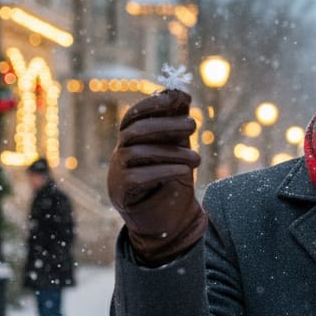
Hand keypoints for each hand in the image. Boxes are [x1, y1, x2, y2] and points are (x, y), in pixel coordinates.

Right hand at [108, 89, 206, 266]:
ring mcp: (117, 172)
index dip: (154, 103)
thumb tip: (182, 93)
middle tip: (194, 124)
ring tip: (197, 159)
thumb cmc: (170, 181)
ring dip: (171, 152)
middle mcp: (120, 153)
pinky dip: (163, 171)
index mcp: (131, 140)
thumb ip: (176, 124)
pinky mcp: (122, 193)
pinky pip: (138, 177)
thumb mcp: (177, 148)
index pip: (135, 115)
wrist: (167, 222)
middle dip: (166, 124)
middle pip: (135, 130)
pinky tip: (184, 172)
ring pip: (138, 153)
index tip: (179, 97)